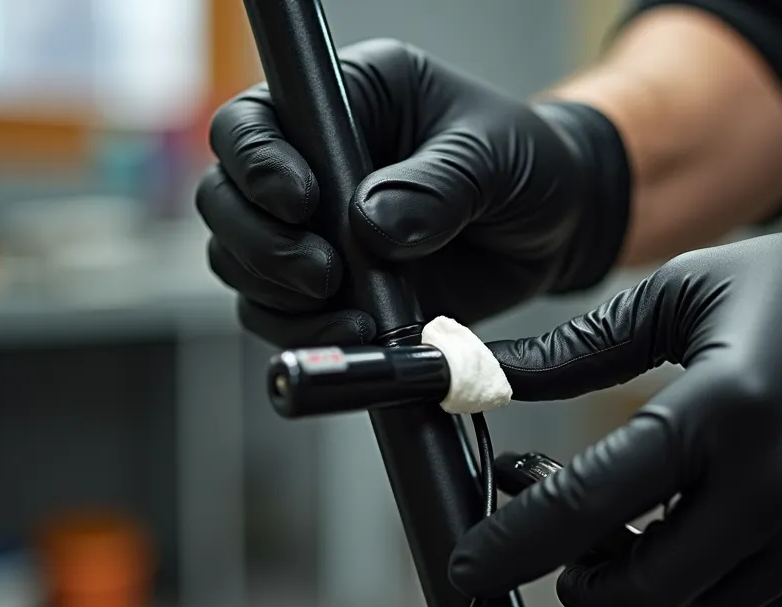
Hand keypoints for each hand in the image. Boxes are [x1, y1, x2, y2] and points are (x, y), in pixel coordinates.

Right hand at [196, 39, 630, 346]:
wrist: (556, 227)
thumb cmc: (527, 162)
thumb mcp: (495, 155)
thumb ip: (440, 184)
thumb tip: (374, 224)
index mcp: (343, 100)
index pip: (253, 120)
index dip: (257, 163)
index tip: (303, 203)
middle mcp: (311, 162)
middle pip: (224, 199)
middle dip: (259, 244)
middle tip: (322, 274)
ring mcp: (314, 229)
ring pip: (241, 264)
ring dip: (279, 297)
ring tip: (353, 311)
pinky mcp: (330, 286)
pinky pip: (282, 315)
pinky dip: (308, 331)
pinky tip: (361, 331)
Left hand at [449, 193, 781, 606]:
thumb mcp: (692, 290)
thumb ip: (586, 344)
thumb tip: (500, 373)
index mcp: (726, 406)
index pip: (592, 503)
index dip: (516, 544)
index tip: (473, 565)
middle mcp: (780, 482)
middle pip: (646, 584)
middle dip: (587, 578)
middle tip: (568, 549)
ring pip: (705, 598)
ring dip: (663, 568)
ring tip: (662, 505)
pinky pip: (766, 589)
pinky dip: (728, 564)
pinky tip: (733, 504)